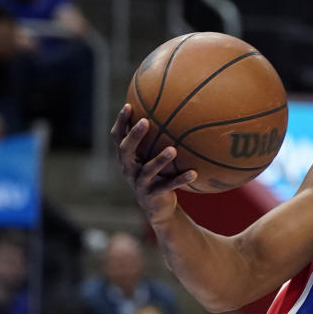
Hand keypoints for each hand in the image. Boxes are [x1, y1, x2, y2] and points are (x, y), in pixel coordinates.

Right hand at [111, 104, 195, 224]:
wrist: (158, 208)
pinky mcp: (152, 195)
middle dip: (134, 135)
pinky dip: (181, 179)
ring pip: (148, 170)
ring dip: (160, 159)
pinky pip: (168, 186)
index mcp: (127, 159)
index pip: (118, 137)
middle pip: (125, 151)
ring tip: (173, 150)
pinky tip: (194, 173)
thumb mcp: (153, 159)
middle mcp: (129, 170)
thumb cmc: (158, 176)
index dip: (121, 122)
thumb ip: (156, 142)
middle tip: (145, 121)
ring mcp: (140, 183)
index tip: (129, 105)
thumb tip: (172, 114)